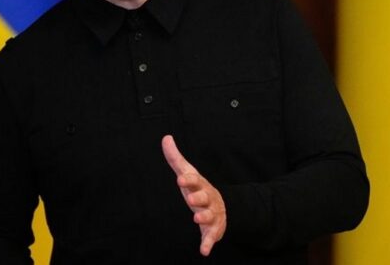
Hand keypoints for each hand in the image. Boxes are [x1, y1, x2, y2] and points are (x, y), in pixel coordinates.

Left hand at [161, 135, 225, 255]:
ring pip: (209, 216)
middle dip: (198, 197)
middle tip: (190, 199)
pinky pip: (211, 237)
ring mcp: (212, 214)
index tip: (180, 179)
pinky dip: (208, 244)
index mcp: (200, 185)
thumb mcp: (188, 174)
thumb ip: (175, 158)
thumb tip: (165, 138)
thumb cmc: (199, 189)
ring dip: (204, 218)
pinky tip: (204, 251)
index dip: (188, 180)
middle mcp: (208, 198)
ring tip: (196, 219)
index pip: (195, 180)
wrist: (223, 207)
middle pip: (204, 197)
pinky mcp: (213, 230)